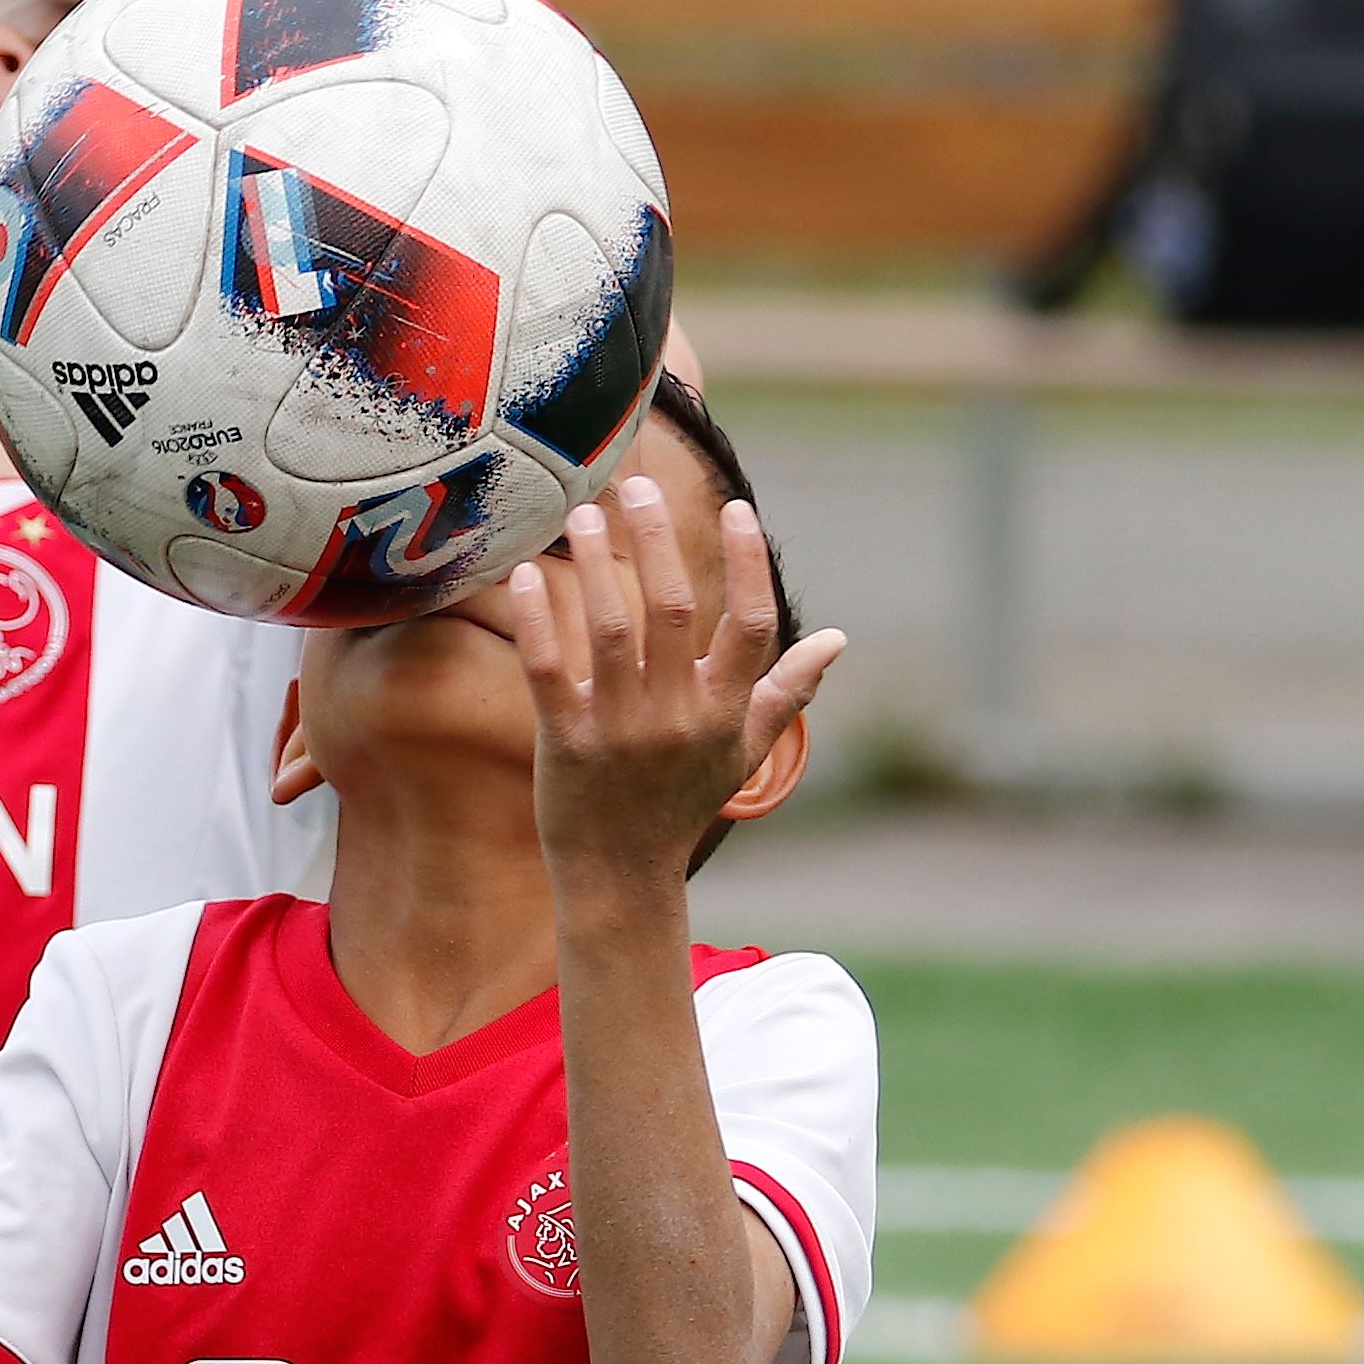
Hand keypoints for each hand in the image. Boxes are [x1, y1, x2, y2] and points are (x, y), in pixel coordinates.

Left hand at [507, 480, 845, 895]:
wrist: (621, 876)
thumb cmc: (682, 803)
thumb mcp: (743, 751)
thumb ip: (788, 691)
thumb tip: (838, 640)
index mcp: (725, 712)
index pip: (749, 625)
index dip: (747, 564)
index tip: (738, 509)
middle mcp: (679, 716)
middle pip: (671, 609)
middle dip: (656, 540)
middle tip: (636, 486)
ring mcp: (622, 730)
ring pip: (610, 628)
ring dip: (596, 565)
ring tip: (583, 514)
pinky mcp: (567, 742)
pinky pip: (550, 669)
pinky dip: (538, 620)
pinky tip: (524, 577)